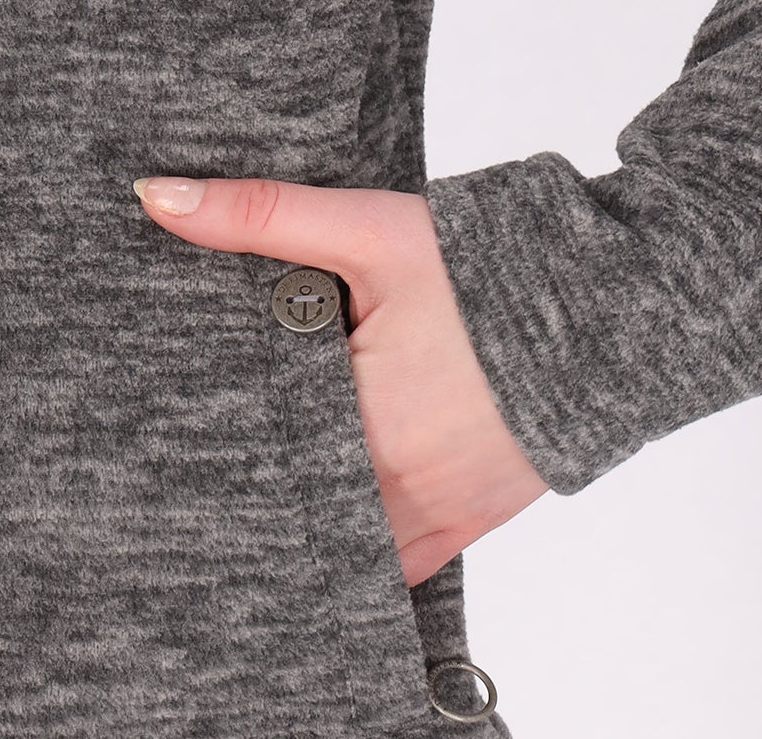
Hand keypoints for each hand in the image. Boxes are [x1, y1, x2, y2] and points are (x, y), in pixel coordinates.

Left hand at [133, 172, 547, 584]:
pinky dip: (352, 549)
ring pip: (336, 547)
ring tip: (250, 484)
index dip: (203, 446)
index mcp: (364, 426)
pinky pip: (390, 565)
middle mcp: (397, 491)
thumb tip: (156, 196)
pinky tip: (316, 522)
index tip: (164, 428)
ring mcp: (435, 517)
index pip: (251, 457)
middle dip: (245, 487)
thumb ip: (259, 215)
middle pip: (290, 508)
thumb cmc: (488, 269)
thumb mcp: (367, 230)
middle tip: (188, 461)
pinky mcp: (465, 524)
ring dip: (297, 519)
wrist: (605, 307)